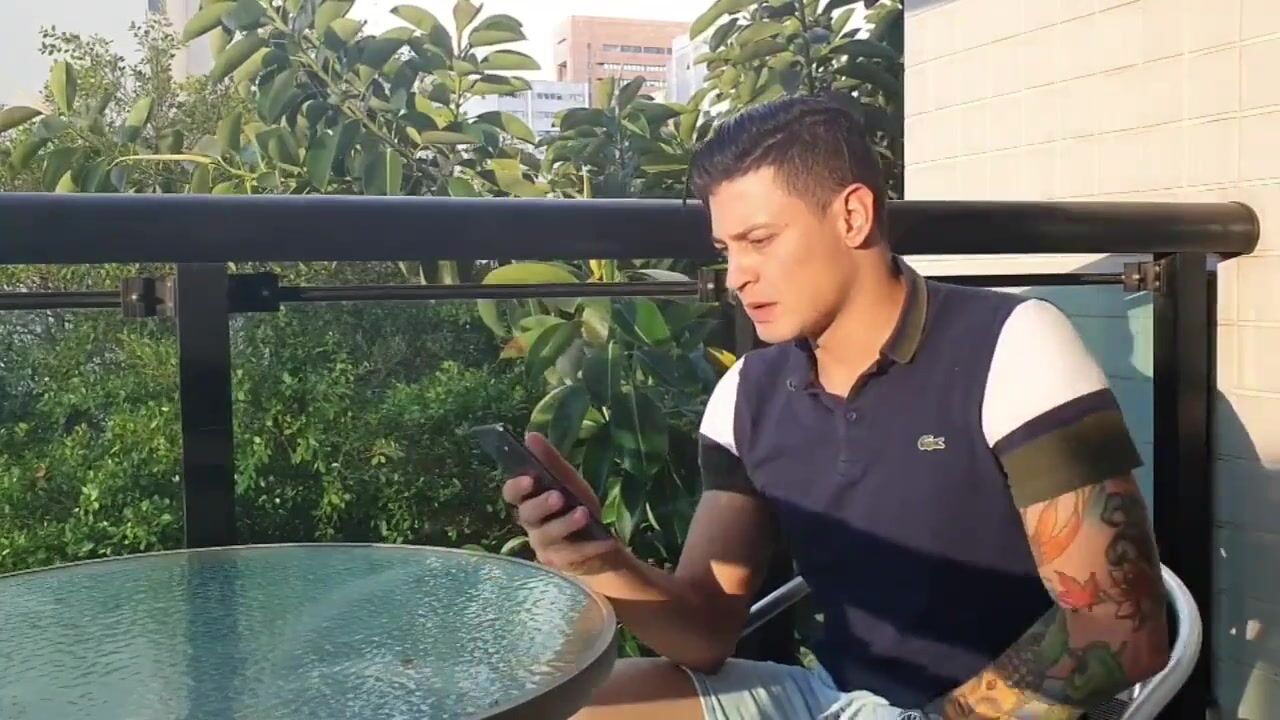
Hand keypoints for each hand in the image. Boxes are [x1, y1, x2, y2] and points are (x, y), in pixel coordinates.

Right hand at [501, 432, 621, 575]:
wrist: (600, 547)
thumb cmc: (577, 510)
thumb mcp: (569, 483)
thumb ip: (551, 461)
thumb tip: (531, 435)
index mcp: (529, 502)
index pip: (512, 494)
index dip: (517, 487)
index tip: (530, 478)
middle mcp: (532, 525)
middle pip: (527, 515)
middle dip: (541, 505)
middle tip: (558, 496)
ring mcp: (544, 546)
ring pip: (547, 536)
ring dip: (565, 524)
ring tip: (584, 513)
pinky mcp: (560, 564)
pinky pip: (573, 555)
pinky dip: (590, 546)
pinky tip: (605, 539)